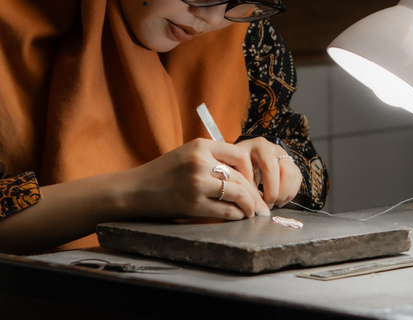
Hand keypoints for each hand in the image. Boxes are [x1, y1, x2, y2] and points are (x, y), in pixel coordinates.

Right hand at [124, 138, 269, 220]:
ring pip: (237, 194)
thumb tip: (243, 174)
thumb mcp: (186, 154)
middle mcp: (200, 162)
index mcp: (200, 146)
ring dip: (249, 205)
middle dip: (254, 193)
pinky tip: (239, 217)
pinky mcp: (193, 204)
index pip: (240, 154)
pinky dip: (236, 215)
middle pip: (240, 177)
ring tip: (253, 212)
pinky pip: (226, 211)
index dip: (252, 170)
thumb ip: (212, 158)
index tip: (255, 181)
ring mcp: (197, 183)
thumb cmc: (163, 173)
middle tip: (261, 204)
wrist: (135, 190)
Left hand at [234, 137, 301, 208]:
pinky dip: (290, 192)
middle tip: (268, 205)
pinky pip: (297, 178)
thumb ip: (248, 189)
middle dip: (278, 193)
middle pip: (286, 171)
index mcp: (259, 146)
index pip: (270, 166)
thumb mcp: (238, 173)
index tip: (261, 202)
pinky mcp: (290, 163)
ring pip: (294, 175)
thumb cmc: (239, 166)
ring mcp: (284, 154)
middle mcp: (274, 148)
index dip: (268, 188)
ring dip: (286, 194)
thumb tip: (261, 210)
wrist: (243, 157)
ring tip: (274, 203)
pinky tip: (279, 199)